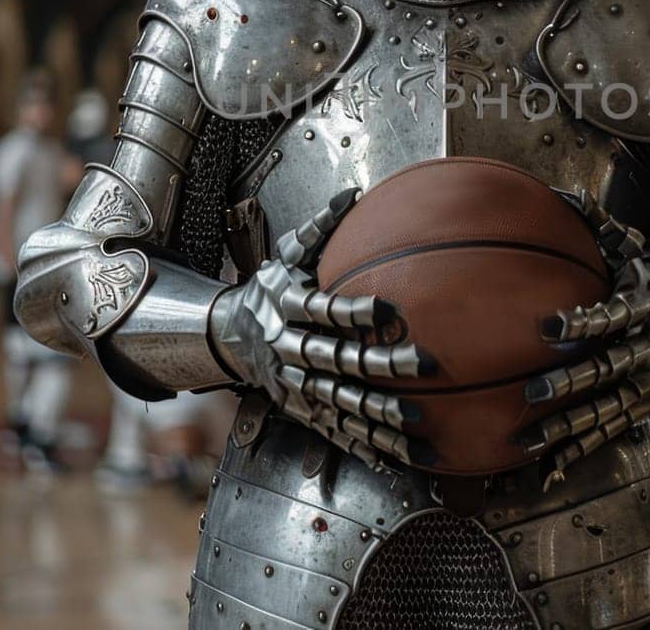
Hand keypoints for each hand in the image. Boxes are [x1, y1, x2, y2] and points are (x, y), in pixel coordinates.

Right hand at [209, 189, 433, 470]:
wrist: (225, 336)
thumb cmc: (267, 289)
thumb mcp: (285, 254)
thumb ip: (320, 228)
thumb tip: (353, 194)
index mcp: (289, 308)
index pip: (325, 311)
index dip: (355, 312)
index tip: (390, 311)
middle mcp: (291, 349)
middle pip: (339, 359)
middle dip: (381, 364)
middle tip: (424, 364)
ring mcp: (295, 385)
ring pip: (340, 402)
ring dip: (378, 413)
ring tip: (417, 420)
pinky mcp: (300, 411)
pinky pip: (335, 431)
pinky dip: (364, 445)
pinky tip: (395, 456)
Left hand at [520, 192, 649, 485]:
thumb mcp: (633, 247)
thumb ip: (602, 224)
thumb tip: (569, 194)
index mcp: (644, 309)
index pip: (610, 316)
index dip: (581, 322)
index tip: (547, 326)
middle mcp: (648, 349)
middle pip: (606, 370)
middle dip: (570, 383)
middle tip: (532, 393)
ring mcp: (646, 383)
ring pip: (605, 409)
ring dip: (568, 425)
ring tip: (528, 440)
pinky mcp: (641, 406)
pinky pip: (609, 431)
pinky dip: (580, 449)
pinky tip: (550, 467)